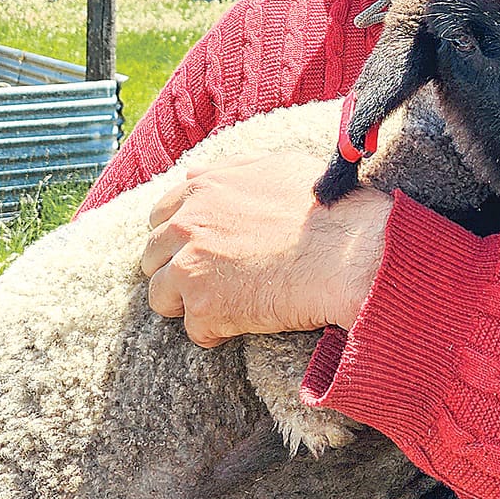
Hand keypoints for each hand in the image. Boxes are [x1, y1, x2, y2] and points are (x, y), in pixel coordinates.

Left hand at [141, 151, 392, 345]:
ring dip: (189, 303)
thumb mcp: (276, 167)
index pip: (159, 215)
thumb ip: (228, 171)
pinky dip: (218, 331)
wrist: (348, 252)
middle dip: (176, 269)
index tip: (197, 249)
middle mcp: (186, 227)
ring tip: (228, 303)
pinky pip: (195, 331)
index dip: (177, 236)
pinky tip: (249, 319)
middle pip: (152, 258)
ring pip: (161, 297)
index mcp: (201, 191)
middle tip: (214, 280)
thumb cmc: (324, 208)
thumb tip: (192, 174)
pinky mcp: (205, 309)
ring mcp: (191, 269)